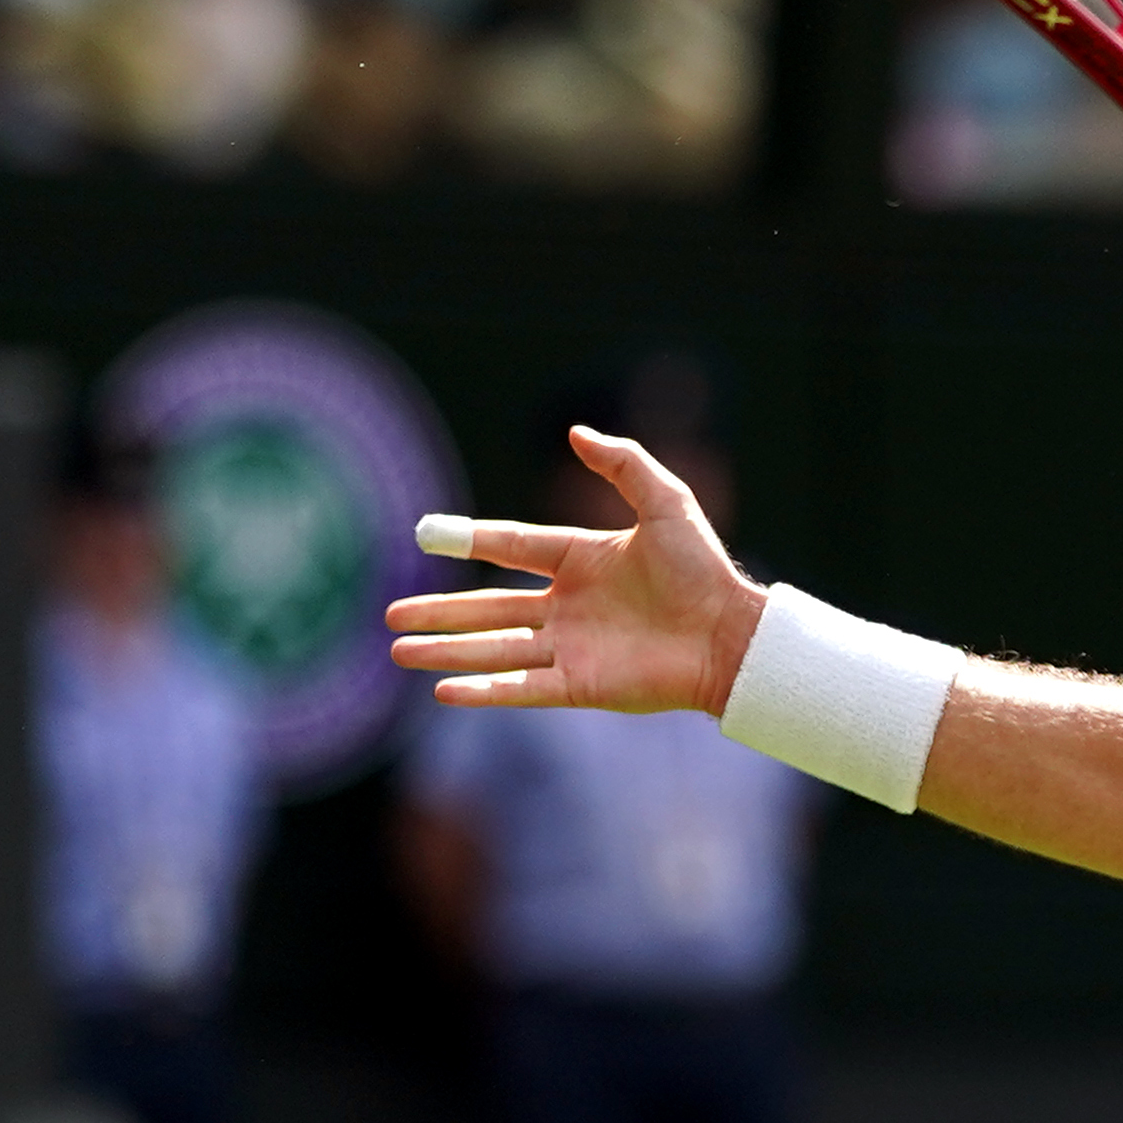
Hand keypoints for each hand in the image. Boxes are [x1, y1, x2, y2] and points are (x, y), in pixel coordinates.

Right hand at [385, 424, 763, 717]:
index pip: (511, 547)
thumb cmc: (704, 569)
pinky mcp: (580, 686)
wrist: (732, 634)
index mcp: (581, 561)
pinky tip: (442, 690)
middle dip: (439, 613)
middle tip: (390, 614)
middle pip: (488, 609)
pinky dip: (483, 690)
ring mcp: (571, 649)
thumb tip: (577, 431)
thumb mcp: (665, 502)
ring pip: (494, 650)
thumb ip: (623, 463)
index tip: (427, 536)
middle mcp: (569, 607)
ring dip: (446, 651)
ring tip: (398, 651)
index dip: (470, 541)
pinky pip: (521, 688)